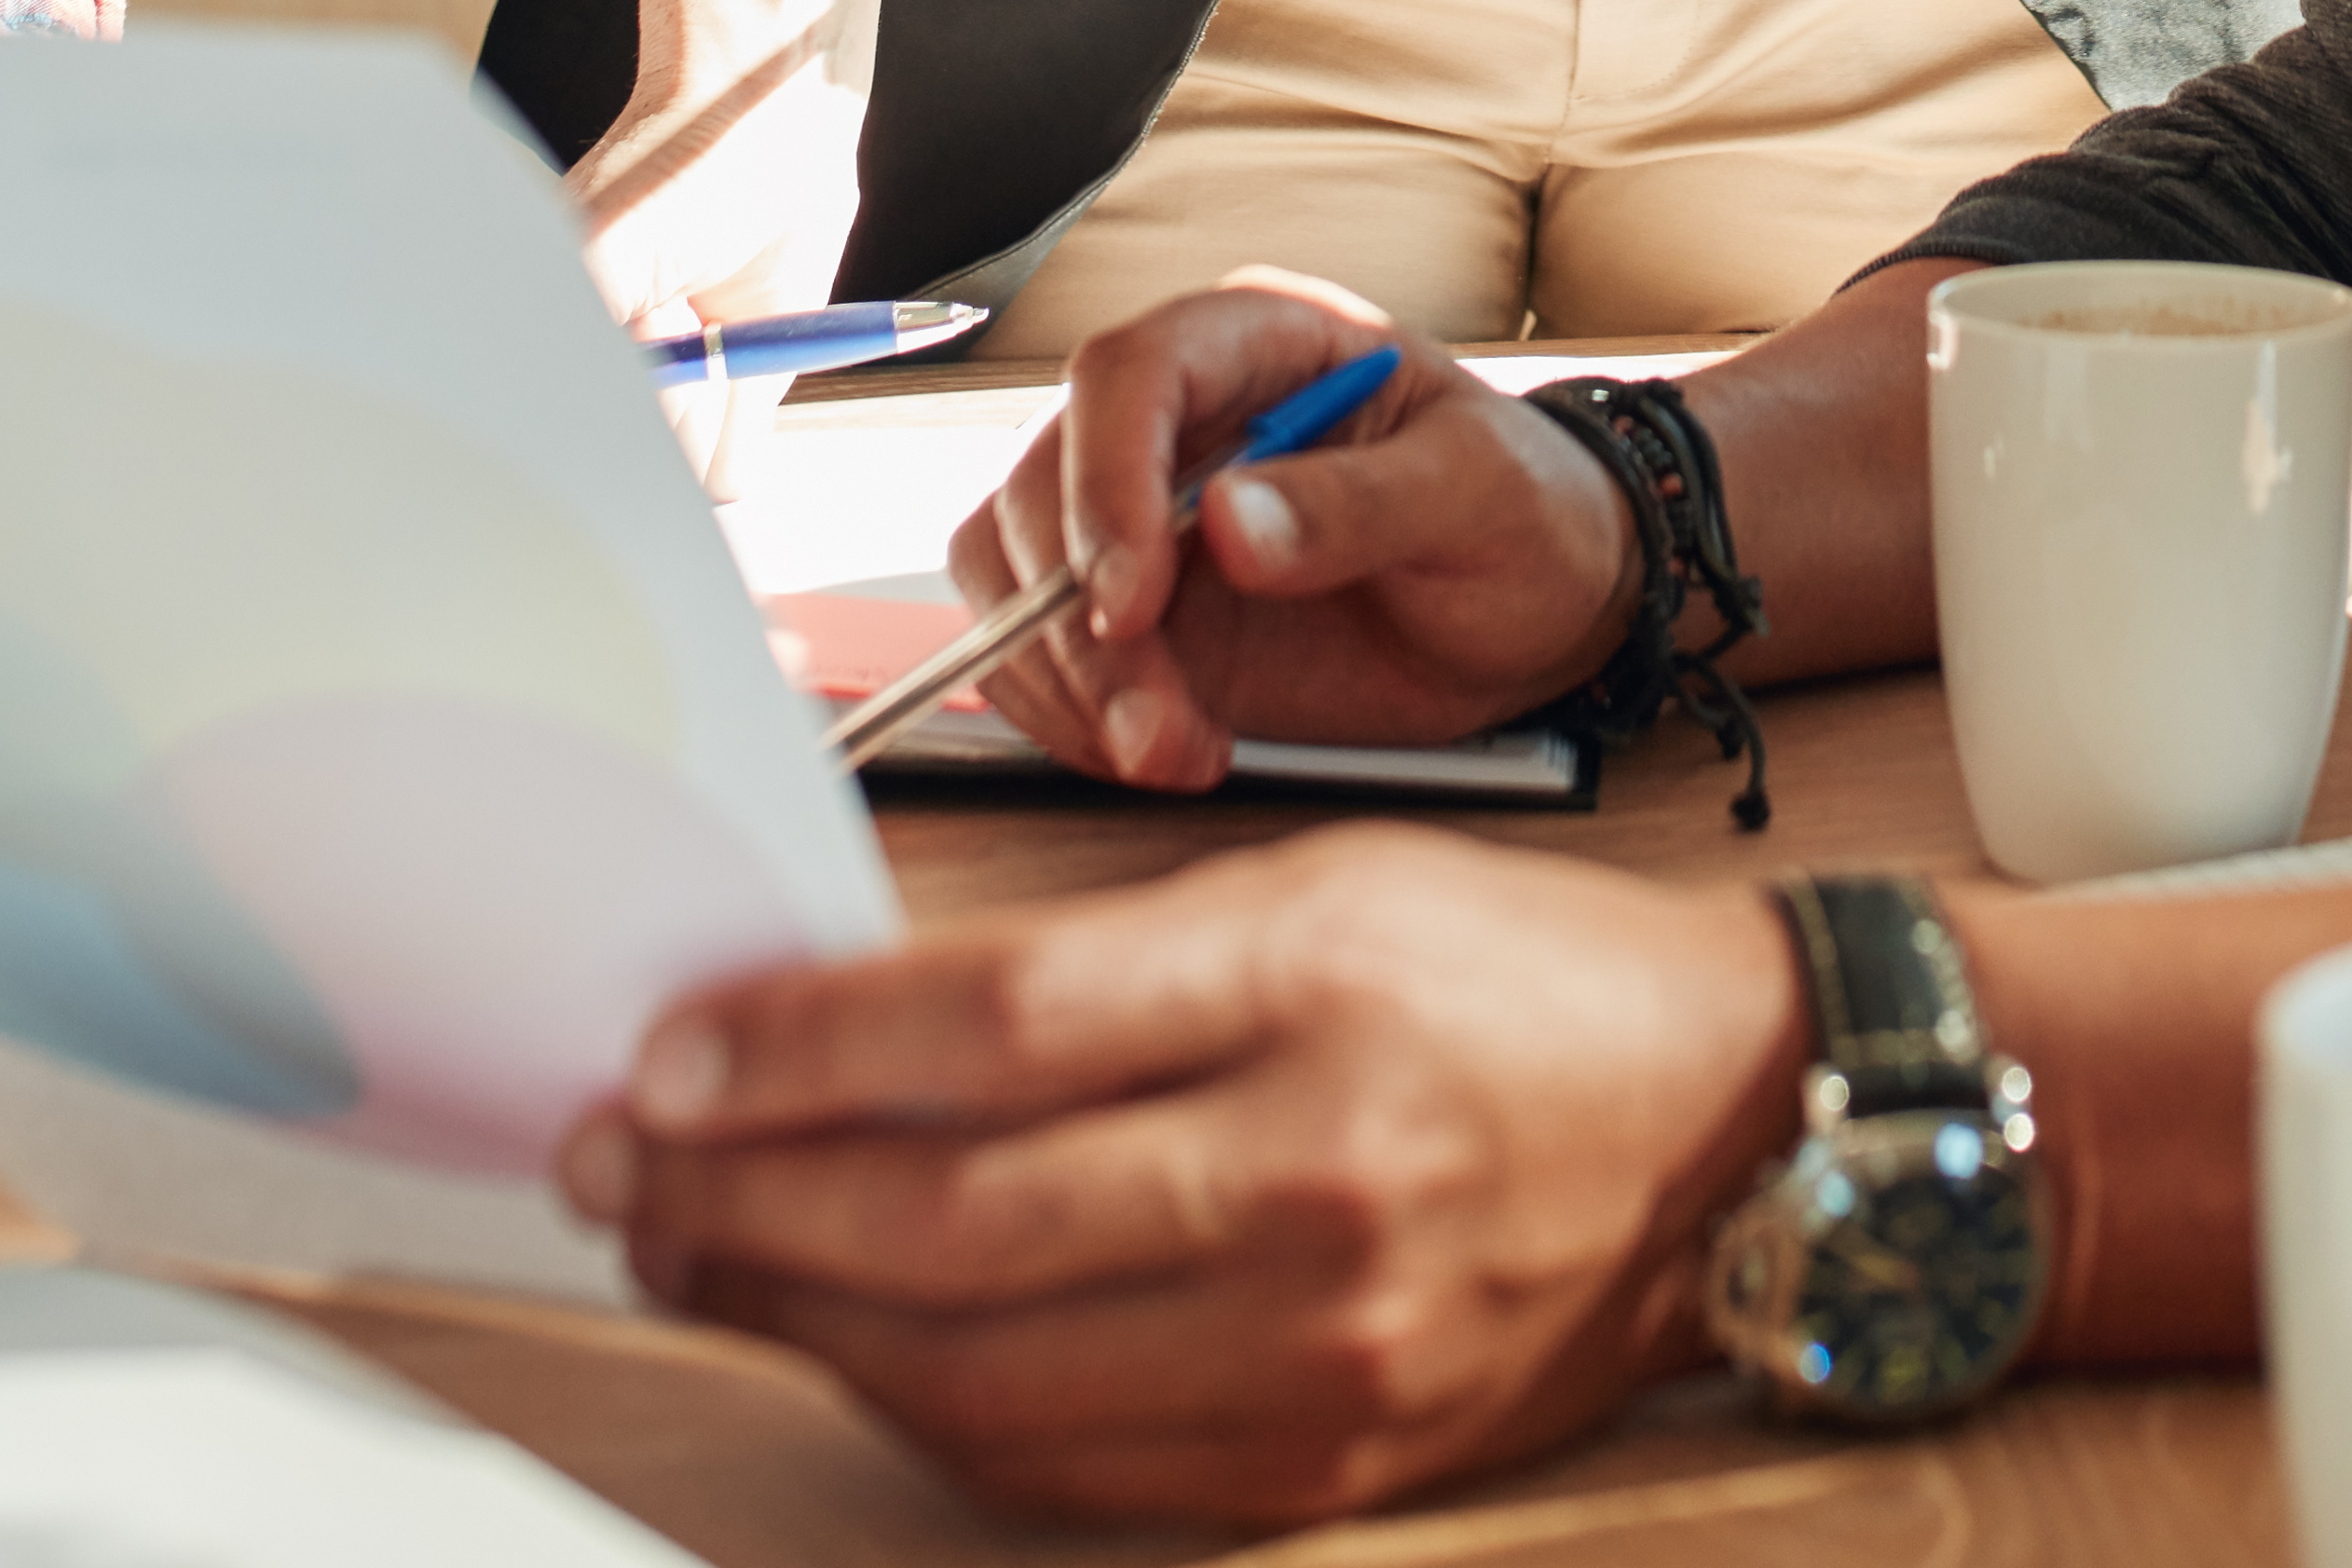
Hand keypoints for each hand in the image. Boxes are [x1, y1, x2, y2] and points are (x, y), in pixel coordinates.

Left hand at [563, 823, 1804, 1524]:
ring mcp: (1323, 1345)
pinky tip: (846, 1348)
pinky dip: (925, 1410)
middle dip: (742, 1198)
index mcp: (1310, 980)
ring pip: (983, 1371)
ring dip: (797, 1319)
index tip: (662, 1054)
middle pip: (955, 1218)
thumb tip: (833, 1032)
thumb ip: (1091, 966)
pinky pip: (1066, 1462)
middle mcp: (1317, 1171)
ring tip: (692, 1254)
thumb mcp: (1313, 887)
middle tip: (617, 1165)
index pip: (990, 1025)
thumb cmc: (1509, 978)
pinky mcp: (1325, 1461)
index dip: (795, 1051)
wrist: (1734, 1125)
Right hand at [940, 277, 1640, 783]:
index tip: (1133, 601)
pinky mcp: (1128, 612)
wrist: (1539, 609)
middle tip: (1156, 723)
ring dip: (1064, 679)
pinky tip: (1156, 753)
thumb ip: (1360, 504)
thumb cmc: (1526, 515)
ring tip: (1171, 753)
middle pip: (1042, 485)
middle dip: (1078, 621)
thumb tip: (1231, 522)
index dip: (1106, 482)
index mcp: (1260, 345)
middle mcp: (1174, 421)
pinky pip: (1033, 649)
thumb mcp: (1479, 494)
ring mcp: (1137, 517)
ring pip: (1010, 571)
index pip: (1128, 374)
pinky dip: (1067, 715)